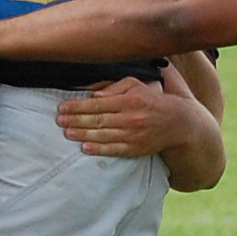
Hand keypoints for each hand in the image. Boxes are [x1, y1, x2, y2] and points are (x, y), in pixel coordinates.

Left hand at [57, 78, 206, 158]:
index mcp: (130, 99)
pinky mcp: (136, 149)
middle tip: (58, 121)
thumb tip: (94, 93)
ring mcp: (133, 135)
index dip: (78, 106)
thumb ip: (114, 87)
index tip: (62, 107)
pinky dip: (98, 149)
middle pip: (97, 119)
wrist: (177, 123)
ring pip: (103, 135)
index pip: (98, 103)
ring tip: (66, 133)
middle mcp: (131, 117)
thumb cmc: (152, 100)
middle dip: (76, 120)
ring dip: (82, 135)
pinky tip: (84, 148)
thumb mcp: (136, 85)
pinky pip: (114, 150)